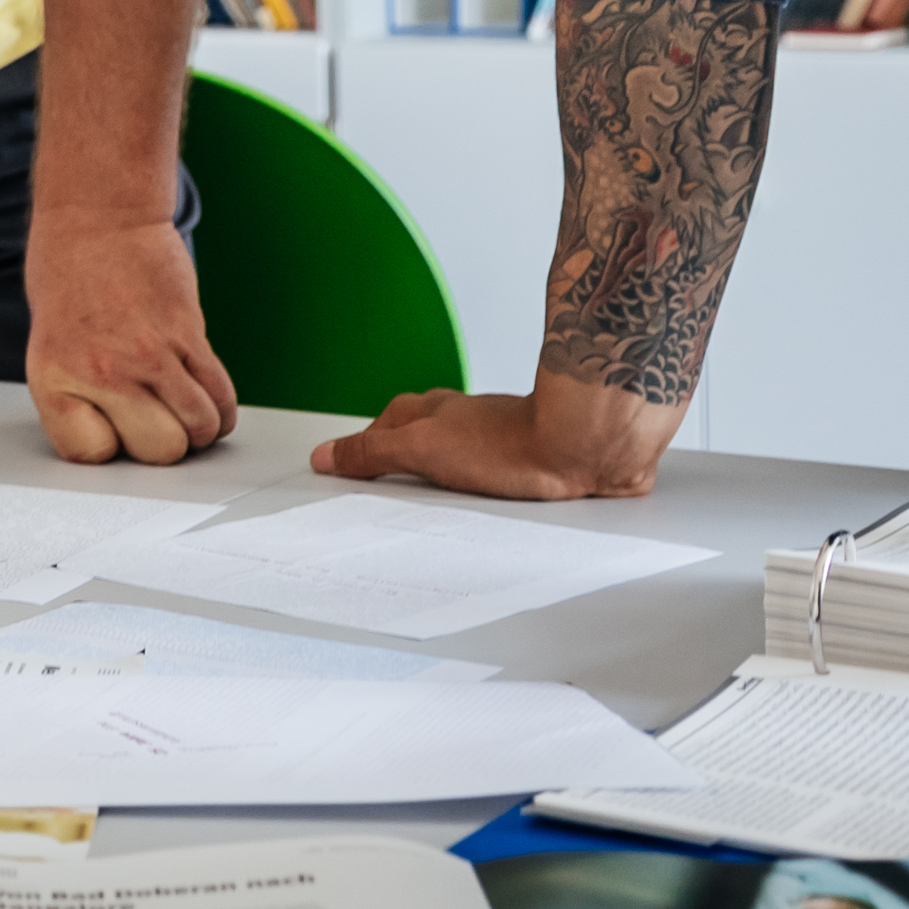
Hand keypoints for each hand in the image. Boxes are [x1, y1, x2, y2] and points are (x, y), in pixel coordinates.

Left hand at [28, 213, 235, 463]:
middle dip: (163, 444)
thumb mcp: (48, 344)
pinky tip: (210, 406)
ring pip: (196, 427)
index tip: (113, 431)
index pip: (90, 454)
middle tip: (156, 421)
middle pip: (158, 450)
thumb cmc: (66, 277)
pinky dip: (221, 411)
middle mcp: (102, 371)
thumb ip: (79, 395)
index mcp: (54, 377)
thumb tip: (118, 440)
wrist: (97, 216)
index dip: (108, 447)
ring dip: (198, 429)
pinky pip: (219, 394)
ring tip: (186, 414)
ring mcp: (148, 353)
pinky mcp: (187, 334)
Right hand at [315, 367, 682, 499]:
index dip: (363, 450)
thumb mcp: (422, 452)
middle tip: (381, 482)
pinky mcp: (529, 453)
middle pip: (417, 432)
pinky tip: (482, 496)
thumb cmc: (512, 447)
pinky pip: (490, 465)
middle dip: (399, 455)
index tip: (344, 469)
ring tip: (428, 494)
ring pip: (454, 448)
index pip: (381, 429)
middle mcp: (461, 417)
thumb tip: (326, 455)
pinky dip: (476, 478)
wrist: (583, 448)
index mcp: (429, 412)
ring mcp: (496, 432)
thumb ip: (372, 454)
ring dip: (439, 467)